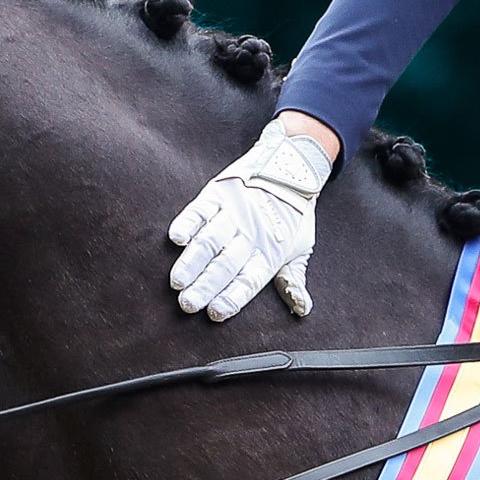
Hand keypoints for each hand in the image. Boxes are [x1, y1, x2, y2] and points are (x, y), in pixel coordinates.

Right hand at [167, 118, 334, 320]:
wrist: (292, 167)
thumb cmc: (294, 215)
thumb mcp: (300, 247)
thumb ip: (293, 279)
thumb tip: (302, 309)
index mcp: (270, 251)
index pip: (249, 280)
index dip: (232, 297)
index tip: (214, 312)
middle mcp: (251, 233)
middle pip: (226, 264)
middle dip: (205, 286)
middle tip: (187, 304)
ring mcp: (235, 212)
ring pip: (211, 240)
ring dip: (193, 261)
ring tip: (177, 281)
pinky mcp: (221, 193)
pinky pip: (202, 209)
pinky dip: (189, 222)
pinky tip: (177, 238)